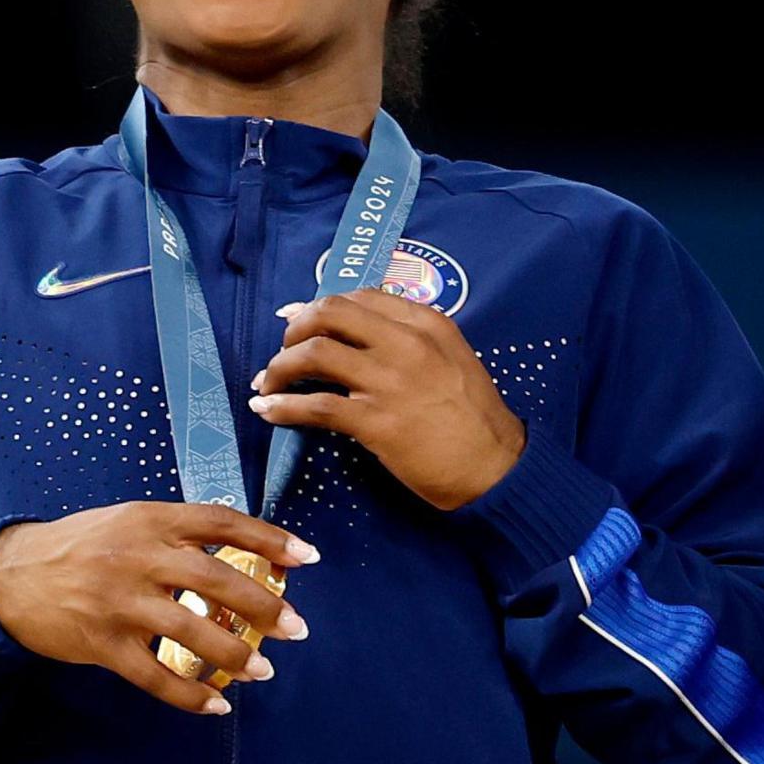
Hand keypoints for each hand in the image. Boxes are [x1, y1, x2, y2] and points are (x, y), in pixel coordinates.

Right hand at [0, 501, 317, 714]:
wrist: (9, 576)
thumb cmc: (81, 545)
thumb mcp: (130, 520)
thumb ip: (178, 533)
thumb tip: (243, 553)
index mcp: (152, 519)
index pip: (223, 523)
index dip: (270, 539)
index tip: (307, 557)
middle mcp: (139, 556)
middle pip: (217, 579)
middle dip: (264, 606)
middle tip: (296, 628)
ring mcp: (120, 601)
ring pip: (190, 631)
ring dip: (234, 655)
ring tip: (265, 669)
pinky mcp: (102, 643)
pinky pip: (153, 675)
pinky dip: (188, 695)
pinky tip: (215, 705)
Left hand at [251, 289, 525, 509]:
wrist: (495, 466)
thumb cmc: (474, 416)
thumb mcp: (452, 358)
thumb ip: (412, 340)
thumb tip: (356, 335)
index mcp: (426, 323)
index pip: (359, 297)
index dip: (318, 306)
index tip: (295, 321)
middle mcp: (406, 343)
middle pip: (329, 313)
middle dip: (294, 329)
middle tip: (283, 352)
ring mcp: (390, 381)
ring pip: (315, 353)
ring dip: (281, 367)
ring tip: (269, 384)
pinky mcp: (376, 422)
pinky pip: (315, 406)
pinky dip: (282, 407)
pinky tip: (268, 412)